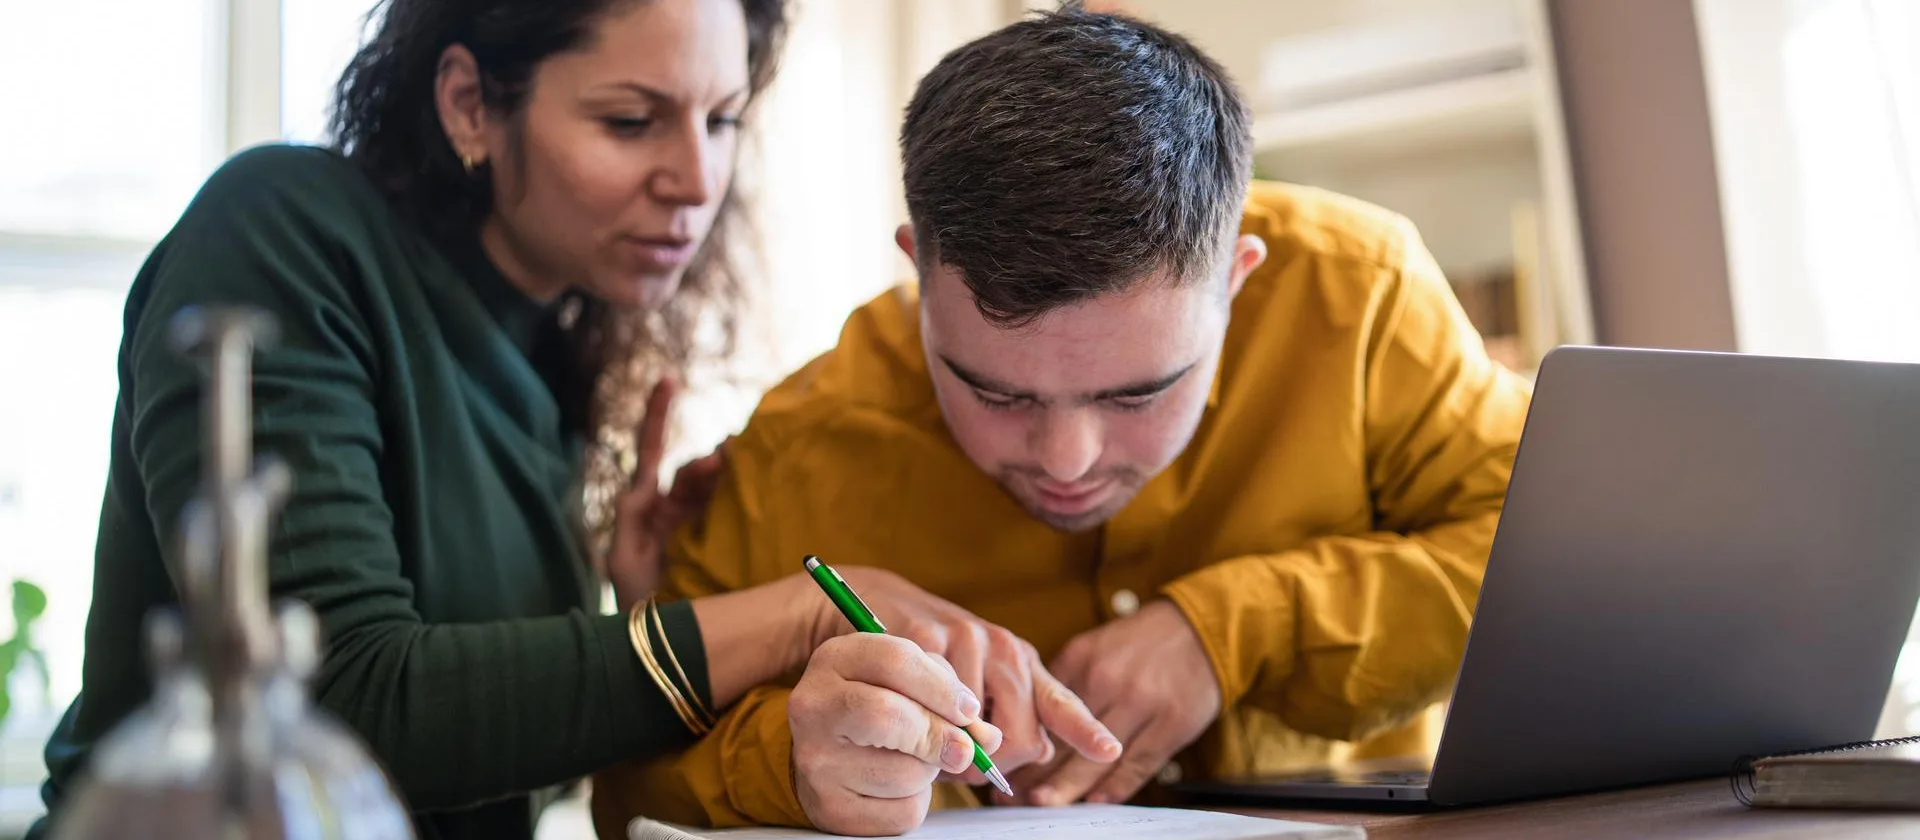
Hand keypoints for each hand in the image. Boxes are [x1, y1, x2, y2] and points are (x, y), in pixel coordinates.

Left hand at [607, 378, 729, 610]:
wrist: (661, 646)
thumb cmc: (636, 607)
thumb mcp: (623, 560)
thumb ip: (631, 519)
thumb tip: (647, 485)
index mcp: (648, 509)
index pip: (652, 453)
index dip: (657, 415)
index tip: (668, 380)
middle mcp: (675, 511)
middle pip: (692, 470)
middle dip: (707, 460)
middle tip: (723, 458)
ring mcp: (699, 525)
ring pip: (713, 486)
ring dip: (722, 472)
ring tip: (735, 464)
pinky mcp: (718, 542)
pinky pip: (728, 510)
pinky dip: (737, 492)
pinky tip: (748, 480)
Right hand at [789, 633, 1004, 835]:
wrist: (821, 752)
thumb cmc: (872, 708)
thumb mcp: (903, 683)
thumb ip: (946, 697)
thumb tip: (987, 739)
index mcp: (834, 659)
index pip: (895, 661)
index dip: (943, 688)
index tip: (967, 709)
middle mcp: (813, 706)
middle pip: (889, 716)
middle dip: (939, 734)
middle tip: (962, 748)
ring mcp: (814, 760)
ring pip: (905, 772)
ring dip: (928, 771)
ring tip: (911, 760)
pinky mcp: (829, 809)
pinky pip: (901, 812)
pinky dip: (916, 802)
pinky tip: (896, 786)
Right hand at [811, 567, 1122, 780]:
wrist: (883, 604)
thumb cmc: (936, 653)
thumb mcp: (984, 677)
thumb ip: (1016, 713)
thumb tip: (1042, 752)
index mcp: (1022, 661)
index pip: (1060, 704)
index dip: (1086, 731)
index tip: (1109, 750)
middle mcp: (1004, 649)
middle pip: (1019, 739)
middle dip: (993, 764)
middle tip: (966, 755)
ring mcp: (967, 641)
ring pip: (973, 732)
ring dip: (950, 746)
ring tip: (930, 719)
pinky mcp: (926, 640)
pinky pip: (932, 710)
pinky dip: (920, 724)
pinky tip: (908, 702)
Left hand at [1023, 600, 1219, 805]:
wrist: (1199, 628)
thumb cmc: (1140, 642)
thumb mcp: (1093, 648)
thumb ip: (1062, 683)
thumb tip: (1025, 721)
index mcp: (1083, 661)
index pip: (1039, 710)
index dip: (1017, 741)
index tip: (997, 764)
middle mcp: (1108, 682)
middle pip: (1063, 737)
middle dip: (1033, 771)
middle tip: (1008, 794)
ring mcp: (1142, 704)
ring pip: (1096, 757)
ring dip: (1065, 786)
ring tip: (1039, 803)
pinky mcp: (1172, 723)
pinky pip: (1138, 764)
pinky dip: (1114, 787)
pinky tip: (1092, 802)